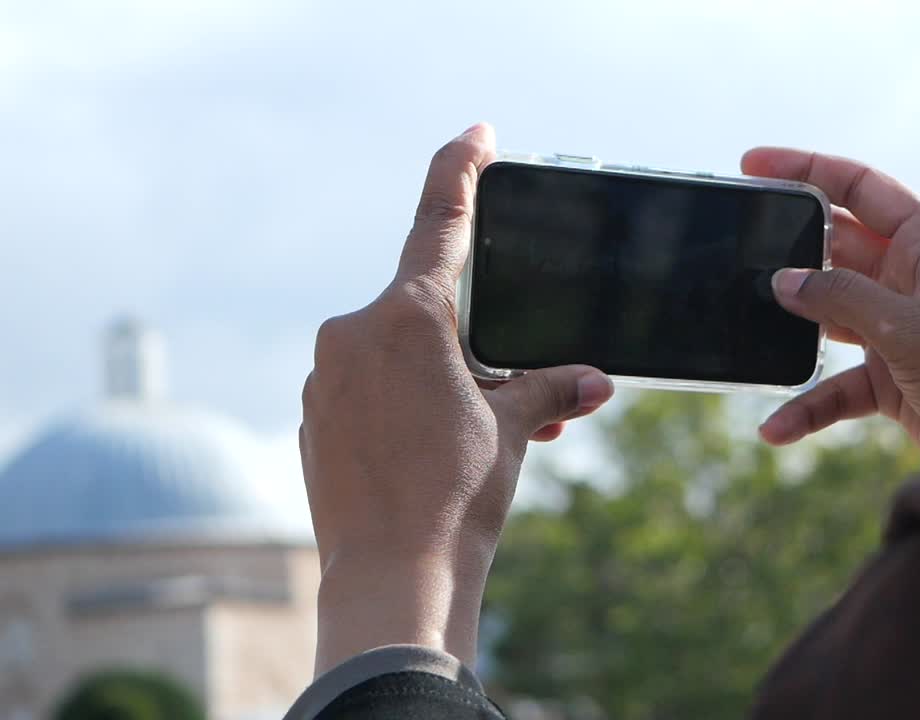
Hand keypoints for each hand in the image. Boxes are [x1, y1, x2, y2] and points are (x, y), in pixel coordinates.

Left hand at [300, 124, 613, 673]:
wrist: (392, 577)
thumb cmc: (457, 497)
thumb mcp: (515, 429)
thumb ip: (551, 386)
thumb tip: (596, 378)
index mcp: (409, 319)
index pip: (440, 222)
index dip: (461, 170)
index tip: (476, 136)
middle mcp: (355, 333)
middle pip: (428, 308)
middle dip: (474, 338)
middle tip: (511, 387)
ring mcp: (326, 375)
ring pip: (397, 350)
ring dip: (441, 375)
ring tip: (479, 432)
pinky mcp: (314, 414)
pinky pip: (367, 385)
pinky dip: (404, 400)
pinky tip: (429, 449)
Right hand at [742, 149, 919, 458]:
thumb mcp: (910, 329)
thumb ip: (843, 298)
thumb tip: (783, 280)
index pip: (860, 187)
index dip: (806, 169)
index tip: (752, 163)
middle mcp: (915, 277)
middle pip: (837, 248)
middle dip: (789, 254)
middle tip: (738, 253)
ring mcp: (900, 326)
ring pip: (830, 314)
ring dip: (794, 329)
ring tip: (748, 330)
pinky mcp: (893, 376)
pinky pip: (837, 383)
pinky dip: (808, 403)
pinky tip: (778, 426)